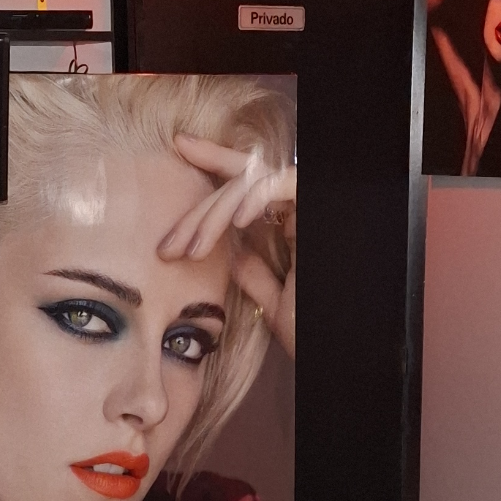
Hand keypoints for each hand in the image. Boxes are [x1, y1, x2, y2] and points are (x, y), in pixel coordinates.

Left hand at [159, 132, 295, 361]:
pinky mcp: (318, 211)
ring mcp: (308, 209)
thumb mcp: (274, 304)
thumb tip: (234, 255)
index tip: (181, 148)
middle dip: (200, 210)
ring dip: (216, 213)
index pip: (249, 186)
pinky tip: (236, 223)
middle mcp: (299, 213)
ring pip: (255, 183)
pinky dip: (256, 197)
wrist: (331, 353)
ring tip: (192, 250)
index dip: (216, 162)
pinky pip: (284, 185)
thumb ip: (255, 276)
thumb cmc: (310, 334)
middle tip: (169, 245)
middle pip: (244, 183)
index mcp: (289, 226)